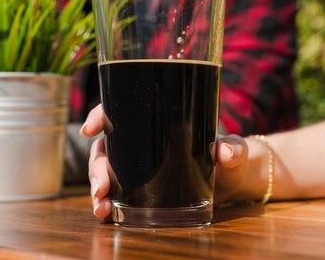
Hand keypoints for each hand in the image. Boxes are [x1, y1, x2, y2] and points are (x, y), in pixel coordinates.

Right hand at [80, 104, 250, 219]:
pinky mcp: (141, 189)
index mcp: (157, 121)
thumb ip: (232, 148)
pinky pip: (115, 193)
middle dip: (97, 166)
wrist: (234, 182)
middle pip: (106, 147)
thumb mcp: (233, 150)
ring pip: (105, 171)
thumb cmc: (230, 156)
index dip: (100, 116)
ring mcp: (139, 166)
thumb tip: (225, 152)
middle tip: (101, 186)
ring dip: (97, 187)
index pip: (120, 110)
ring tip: (101, 207)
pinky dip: (106, 203)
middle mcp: (142, 142)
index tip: (90, 129)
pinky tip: (106, 214)